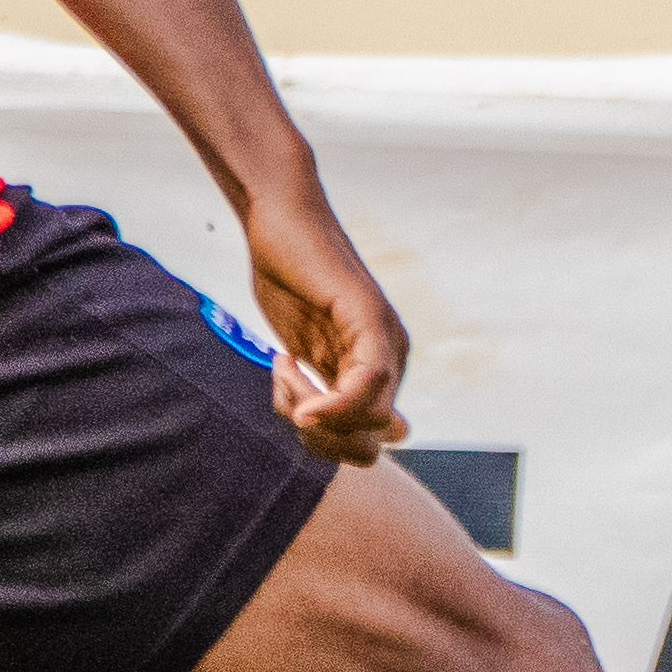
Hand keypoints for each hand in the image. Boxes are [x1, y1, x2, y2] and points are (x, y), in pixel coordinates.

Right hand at [244, 197, 413, 464]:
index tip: (291, 413)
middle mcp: (392, 356)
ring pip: (367, 417)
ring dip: (312, 411)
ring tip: (281, 368)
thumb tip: (388, 438)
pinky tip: (290, 374)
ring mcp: (385, 336)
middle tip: (284, 394)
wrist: (279, 223)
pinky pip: (367, 381)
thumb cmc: (290, 282)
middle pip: (369, 440)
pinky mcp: (369, 316)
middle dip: (319, 437)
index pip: (368, 444)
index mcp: (379, 369)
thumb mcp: (308, 353)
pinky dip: (332, 400)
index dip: (326, 449)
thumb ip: (332, 394)